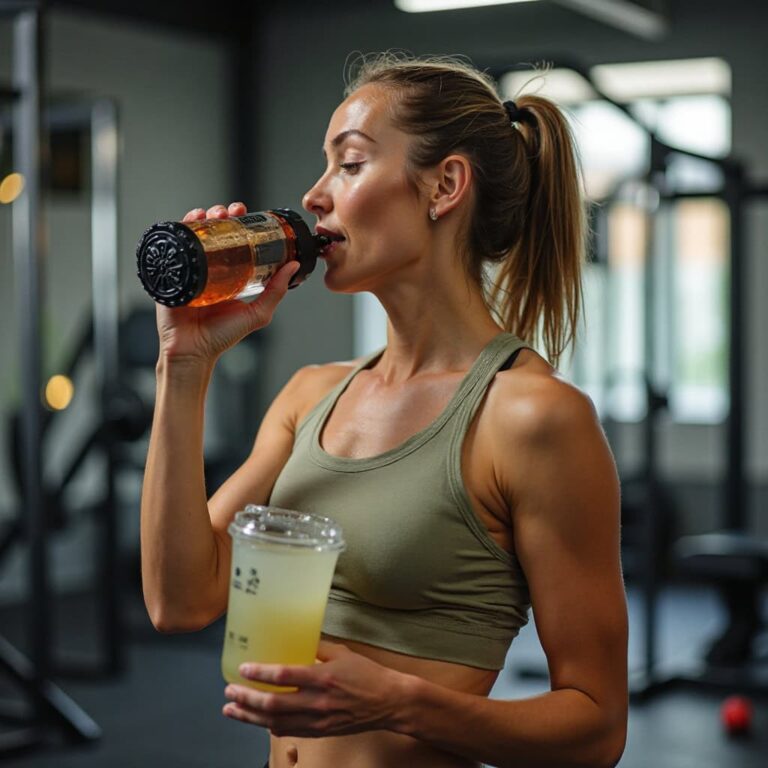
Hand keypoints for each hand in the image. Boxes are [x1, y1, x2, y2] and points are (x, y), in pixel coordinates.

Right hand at [155, 202, 299, 363]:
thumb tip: (292, 266)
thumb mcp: (257, 313)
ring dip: (204, 218)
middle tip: (232, 211)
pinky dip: (182, 229)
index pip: (234, 243)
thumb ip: (276, 292)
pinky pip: (175, 246)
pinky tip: (192, 220)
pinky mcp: (171, 273)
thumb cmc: (221, 337)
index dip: (239, 227)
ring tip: (214, 212)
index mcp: (228, 276)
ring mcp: (189, 269)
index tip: (248, 216)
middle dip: (223, 216)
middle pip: (214, 234)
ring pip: (195, 235)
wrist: (192, 351)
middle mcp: (208, 270)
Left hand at [222, 641, 407, 737]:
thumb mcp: (343, 653)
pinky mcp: (319, 732)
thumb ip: (317, 647)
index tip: (243, 668)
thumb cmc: (368, 674)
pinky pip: (288, 731)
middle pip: (273, 705)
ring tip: (231, 709)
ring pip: (275, 723)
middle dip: (246, 698)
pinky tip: (257, 720)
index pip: (284, 677)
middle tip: (229, 691)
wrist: (389, 702)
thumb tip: (296, 638)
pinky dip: (269, 726)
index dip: (260, 674)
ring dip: (249, 717)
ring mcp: (317, 720)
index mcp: (323, 678)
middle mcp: (317, 702)